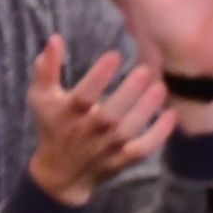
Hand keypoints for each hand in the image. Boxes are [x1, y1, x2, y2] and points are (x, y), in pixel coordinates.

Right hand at [26, 35, 174, 206]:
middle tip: (146, 70)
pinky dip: (159, 135)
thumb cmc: (54, 125)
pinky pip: (143, 149)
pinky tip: (171, 115)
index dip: (99, 75)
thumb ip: (46, 68)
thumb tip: (56, 39)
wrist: (63, 172)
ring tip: (161, 87)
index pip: (85, 94)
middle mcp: (89, 132)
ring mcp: (107, 149)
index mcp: (69, 114)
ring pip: (130, 131)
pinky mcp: (122, 161)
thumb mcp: (41, 96)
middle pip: (111, 114)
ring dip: (146, 110)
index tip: (115, 55)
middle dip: (129, 92)